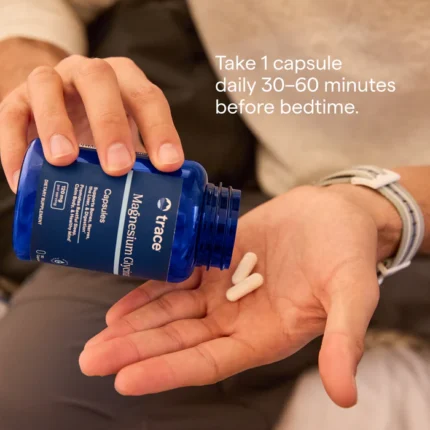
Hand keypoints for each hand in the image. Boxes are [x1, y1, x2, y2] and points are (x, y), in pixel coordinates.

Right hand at [0, 54, 183, 190]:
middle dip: (110, 124)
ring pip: (47, 85)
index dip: (160, 129)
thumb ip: (142, 162)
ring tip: (65, 161)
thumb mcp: (126, 139)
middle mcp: (87, 74)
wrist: (59, 109)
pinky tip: (22, 178)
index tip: (168, 164)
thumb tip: (162, 203)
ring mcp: (51, 82)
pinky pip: (10, 115)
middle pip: (99, 80)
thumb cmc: (100, 131)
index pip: (147, 97)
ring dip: (56, 123)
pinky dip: (14, 146)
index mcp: (124, 82)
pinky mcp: (18, 99)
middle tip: (118, 167)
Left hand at [79, 185, 400, 407]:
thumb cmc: (349, 254)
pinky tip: (121, 304)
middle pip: (179, 340)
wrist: (336, 214)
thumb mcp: (353, 294)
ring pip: (172, 312)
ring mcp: (224, 288)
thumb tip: (345, 396)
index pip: (208, 362)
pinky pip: (177, 278)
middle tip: (91, 359)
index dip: (167, 371)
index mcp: (265, 334)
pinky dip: (150, 290)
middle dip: (136, 349)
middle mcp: (238, 317)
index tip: (125, 379)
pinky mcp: (216, 259)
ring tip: (97, 336)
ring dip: (135, 324)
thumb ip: (344, 339)